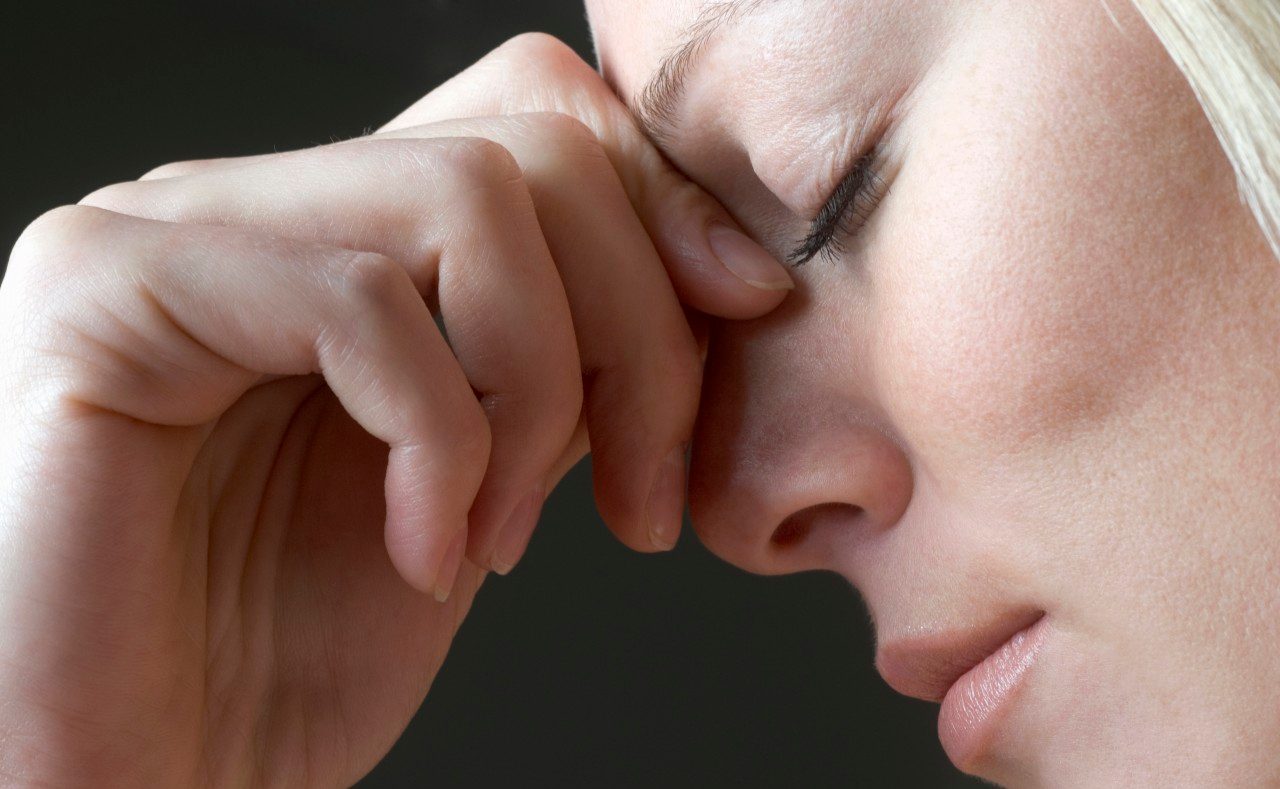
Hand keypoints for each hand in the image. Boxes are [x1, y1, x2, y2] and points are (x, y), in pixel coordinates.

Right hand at [0, 35, 791, 785]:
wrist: (133, 778)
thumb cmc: (278, 658)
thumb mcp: (484, 481)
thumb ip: (564, 357)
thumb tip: (705, 271)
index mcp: (331, 236)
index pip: (530, 119)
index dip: (659, 206)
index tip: (743, 314)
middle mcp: (248, 204)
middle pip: (524, 150)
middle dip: (635, 329)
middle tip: (640, 497)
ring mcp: (167, 230)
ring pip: (464, 199)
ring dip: (542, 393)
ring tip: (504, 544)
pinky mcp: (104, 292)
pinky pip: (365, 303)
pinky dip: (441, 442)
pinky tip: (420, 554)